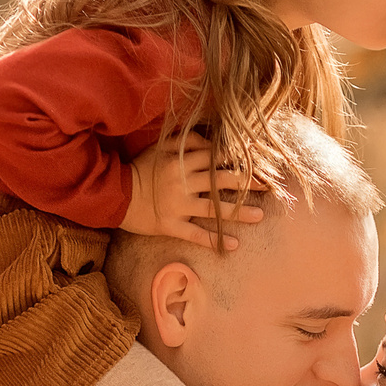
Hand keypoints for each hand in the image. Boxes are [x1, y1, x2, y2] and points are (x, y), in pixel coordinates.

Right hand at [123, 142, 264, 245]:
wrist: (116, 195)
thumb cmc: (141, 169)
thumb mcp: (160, 148)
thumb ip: (185, 141)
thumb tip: (212, 139)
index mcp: (181, 161)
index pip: (216, 158)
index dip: (237, 160)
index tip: (258, 163)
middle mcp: (182, 183)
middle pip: (221, 182)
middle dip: (247, 183)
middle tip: (269, 186)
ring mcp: (177, 206)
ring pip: (213, 209)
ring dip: (239, 213)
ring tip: (260, 216)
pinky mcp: (170, 225)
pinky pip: (196, 234)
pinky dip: (215, 240)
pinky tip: (233, 245)